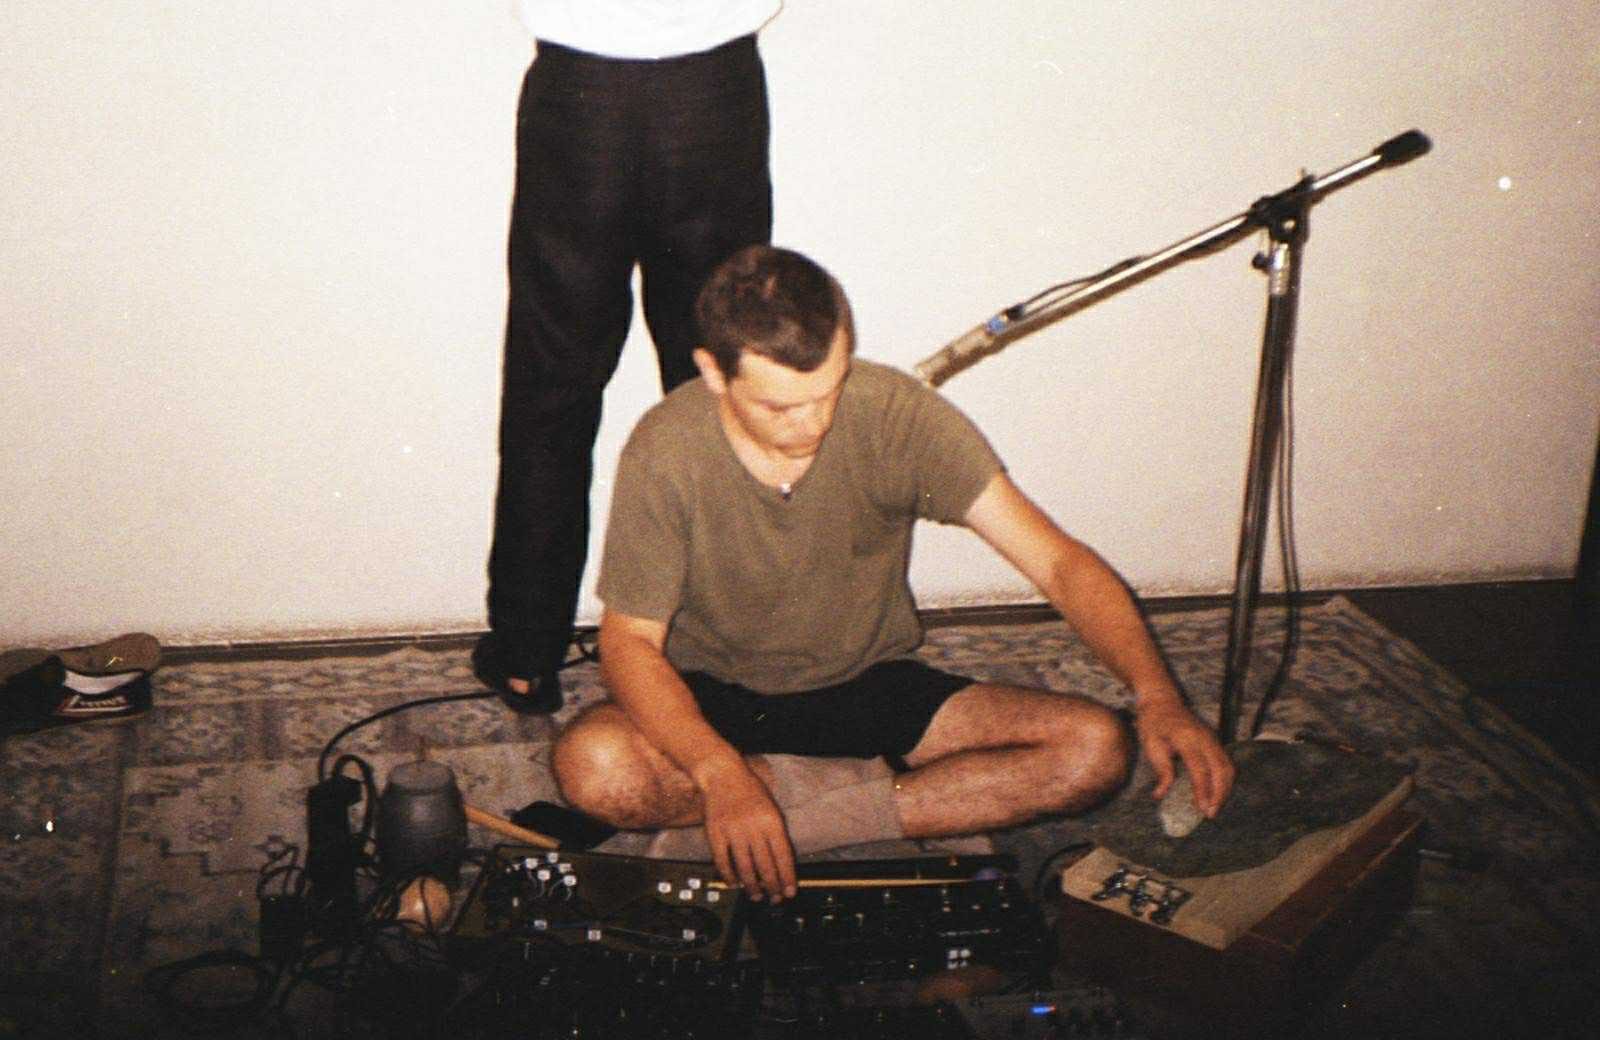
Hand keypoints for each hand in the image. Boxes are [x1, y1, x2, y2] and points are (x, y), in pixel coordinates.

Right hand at [697, 761, 795, 901]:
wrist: (723, 775)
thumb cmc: (750, 790)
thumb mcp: (771, 807)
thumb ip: (776, 833)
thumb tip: (783, 863)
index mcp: (771, 821)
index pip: (783, 856)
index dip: (787, 877)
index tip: (790, 892)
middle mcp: (753, 828)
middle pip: (765, 865)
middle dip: (772, 886)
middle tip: (774, 898)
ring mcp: (733, 831)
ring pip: (745, 867)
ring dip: (752, 886)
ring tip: (756, 896)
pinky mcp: (715, 834)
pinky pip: (722, 861)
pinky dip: (729, 875)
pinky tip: (734, 884)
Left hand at [1134, 697, 1235, 817]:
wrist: (1161, 700)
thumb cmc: (1153, 723)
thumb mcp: (1151, 745)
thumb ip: (1161, 770)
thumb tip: (1161, 795)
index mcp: (1187, 739)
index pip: (1200, 770)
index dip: (1203, 791)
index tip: (1202, 809)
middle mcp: (1204, 738)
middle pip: (1221, 770)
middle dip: (1219, 794)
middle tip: (1210, 813)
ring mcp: (1212, 738)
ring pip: (1228, 767)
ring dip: (1224, 789)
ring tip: (1214, 806)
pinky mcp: (1214, 740)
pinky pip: (1226, 762)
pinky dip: (1224, 780)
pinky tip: (1217, 792)